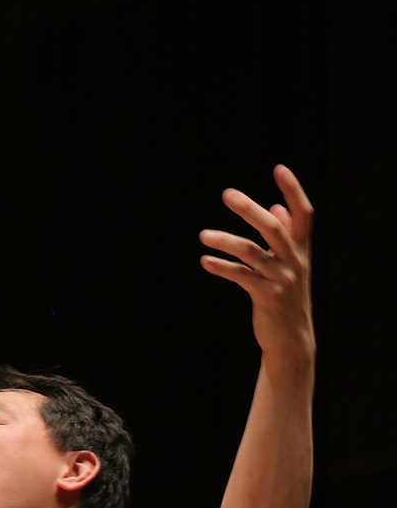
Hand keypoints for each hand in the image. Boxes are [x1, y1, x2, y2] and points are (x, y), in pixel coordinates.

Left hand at [200, 165, 313, 373]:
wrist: (291, 339)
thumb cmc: (287, 297)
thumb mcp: (290, 265)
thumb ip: (286, 236)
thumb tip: (276, 207)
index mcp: (301, 249)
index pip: (303, 213)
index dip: (293, 190)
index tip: (279, 168)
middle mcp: (295, 261)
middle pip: (273, 227)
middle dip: (249, 209)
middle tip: (227, 194)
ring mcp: (281, 280)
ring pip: (251, 252)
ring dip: (225, 240)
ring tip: (203, 235)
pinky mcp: (266, 298)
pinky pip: (241, 277)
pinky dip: (221, 267)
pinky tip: (204, 261)